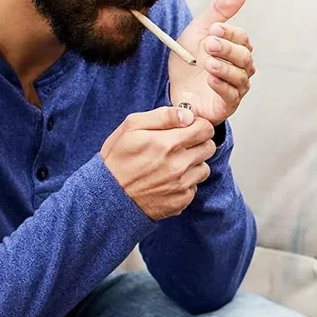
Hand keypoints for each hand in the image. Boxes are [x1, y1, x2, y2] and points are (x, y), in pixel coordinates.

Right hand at [100, 106, 215, 219]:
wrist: (107, 196)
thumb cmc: (117, 159)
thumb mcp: (131, 127)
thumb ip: (162, 116)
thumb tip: (188, 115)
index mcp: (168, 143)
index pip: (205, 129)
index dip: (199, 126)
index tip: (189, 128)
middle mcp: (178, 165)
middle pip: (209, 147)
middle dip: (199, 143)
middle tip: (181, 146)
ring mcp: (181, 185)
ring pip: (204, 168)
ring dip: (194, 164)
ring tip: (173, 164)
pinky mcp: (181, 200)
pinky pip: (195, 186)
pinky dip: (186, 182)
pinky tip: (169, 180)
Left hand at [169, 0, 255, 124]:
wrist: (173, 87)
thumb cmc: (190, 60)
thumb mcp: (200, 30)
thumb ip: (220, 11)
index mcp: (236, 49)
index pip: (243, 39)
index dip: (230, 33)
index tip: (214, 29)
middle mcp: (241, 68)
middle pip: (244, 57)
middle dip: (227, 49)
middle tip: (209, 44)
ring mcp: (236, 87)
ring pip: (240, 77)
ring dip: (224, 68)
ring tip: (208, 63)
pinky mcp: (227, 105)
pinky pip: (232, 96)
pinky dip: (222, 87)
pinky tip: (210, 80)